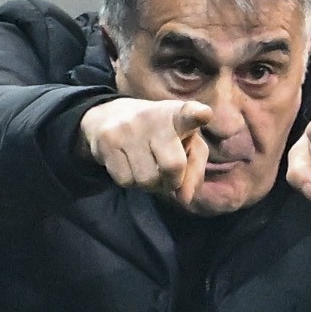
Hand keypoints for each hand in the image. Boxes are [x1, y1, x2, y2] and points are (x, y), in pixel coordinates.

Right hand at [84, 96, 217, 202]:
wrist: (109, 115)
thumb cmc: (160, 135)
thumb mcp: (185, 145)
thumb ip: (193, 171)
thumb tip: (184, 198)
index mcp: (177, 115)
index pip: (189, 113)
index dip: (197, 115)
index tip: (203, 114)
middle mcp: (152, 117)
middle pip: (172, 166)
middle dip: (172, 181)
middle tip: (168, 177)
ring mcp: (128, 127)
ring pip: (146, 180)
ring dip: (149, 184)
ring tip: (146, 167)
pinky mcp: (107, 140)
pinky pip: (125, 180)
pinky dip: (130, 181)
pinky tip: (129, 165)